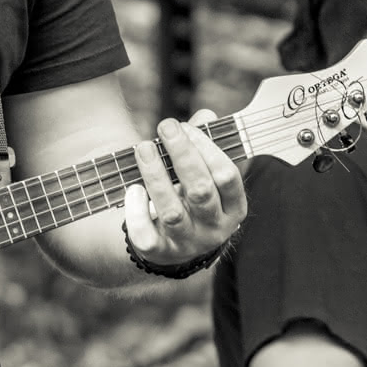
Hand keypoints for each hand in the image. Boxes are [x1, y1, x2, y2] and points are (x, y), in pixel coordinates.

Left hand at [124, 109, 246, 266]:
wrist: (178, 244)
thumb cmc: (194, 198)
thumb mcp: (206, 174)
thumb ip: (205, 145)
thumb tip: (206, 115)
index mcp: (233, 207)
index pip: (227, 176)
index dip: (207, 148)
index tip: (186, 126)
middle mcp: (214, 228)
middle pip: (200, 191)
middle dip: (182, 155)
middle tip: (165, 126)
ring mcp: (187, 242)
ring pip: (172, 212)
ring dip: (156, 176)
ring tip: (143, 148)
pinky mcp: (160, 251)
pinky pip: (146, 236)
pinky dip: (137, 212)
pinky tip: (133, 189)